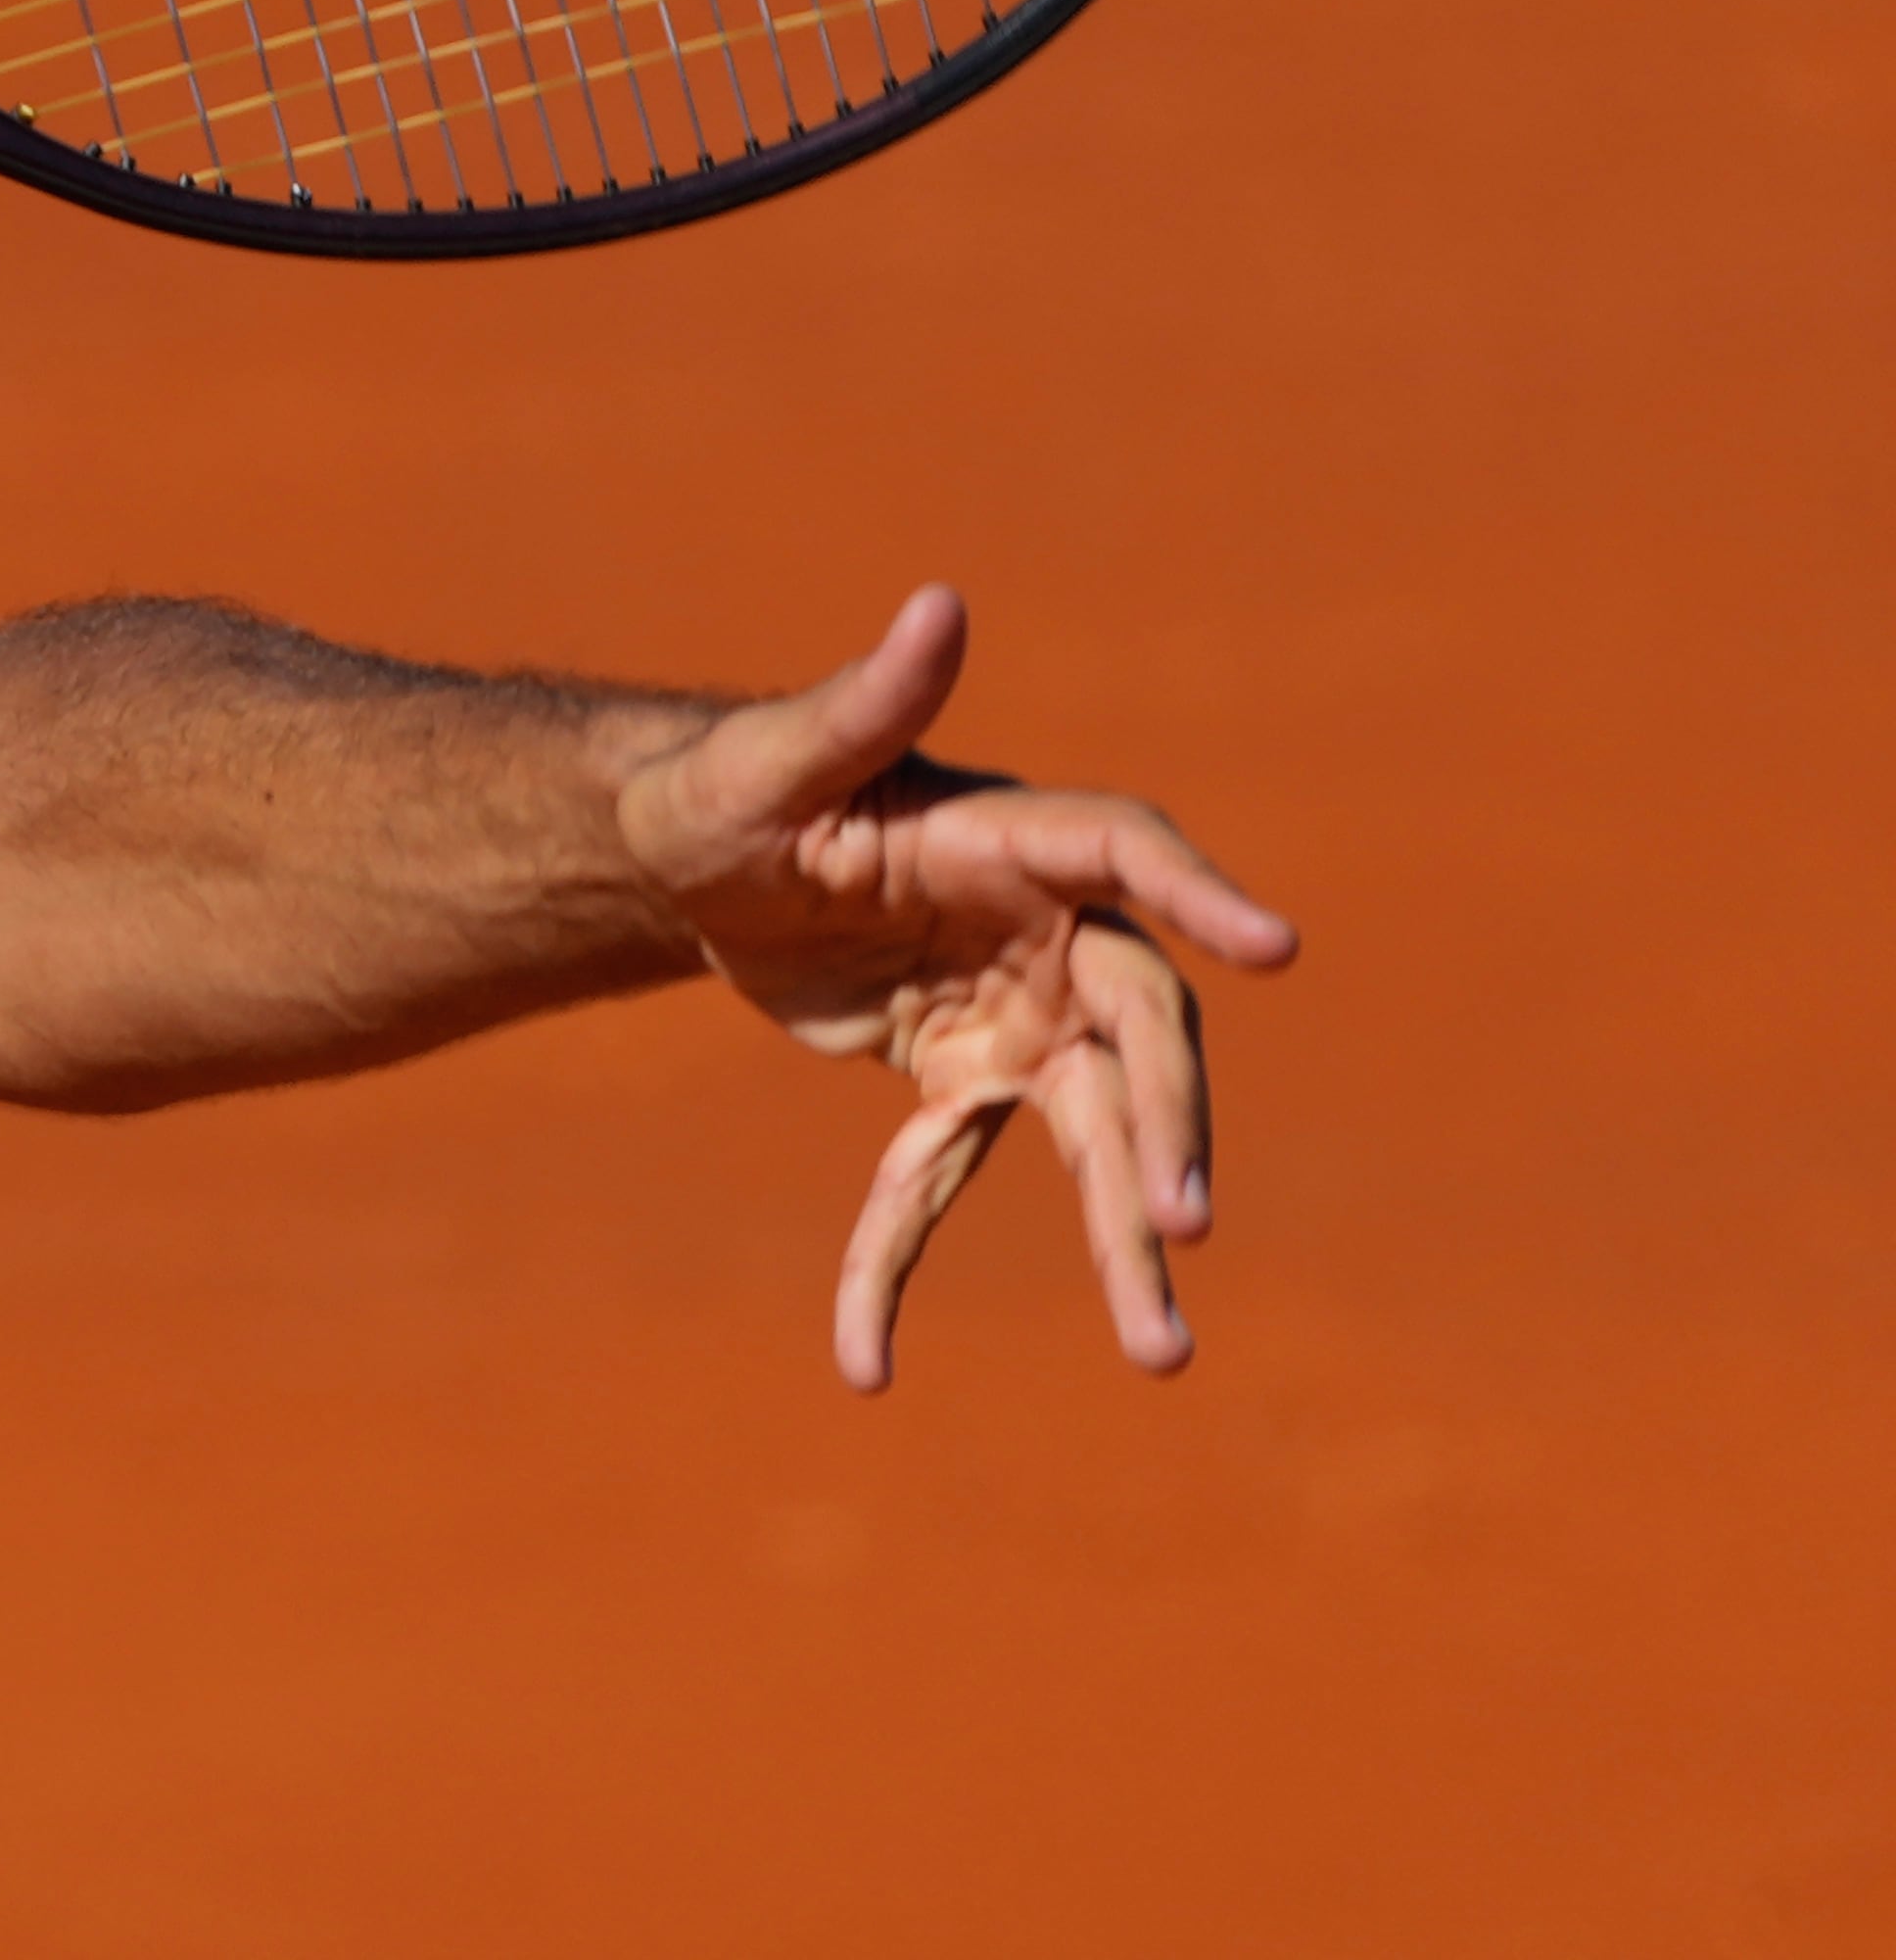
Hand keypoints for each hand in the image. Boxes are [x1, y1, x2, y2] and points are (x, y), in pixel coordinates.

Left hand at [615, 588, 1300, 1392]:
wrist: (686, 861)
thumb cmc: (725, 787)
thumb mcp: (771, 759)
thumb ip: (860, 700)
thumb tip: (937, 603)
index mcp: (1007, 835)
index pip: (1127, 853)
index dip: (1198, 891)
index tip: (1274, 948)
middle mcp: (1043, 929)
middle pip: (1135, 1034)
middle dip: (1164, 1131)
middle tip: (1182, 1228)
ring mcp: (1017, 1012)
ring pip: (1092, 1134)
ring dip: (1121, 1238)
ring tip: (1161, 1351)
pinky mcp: (964, 1074)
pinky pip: (948, 1177)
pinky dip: (899, 1262)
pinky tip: (860, 1357)